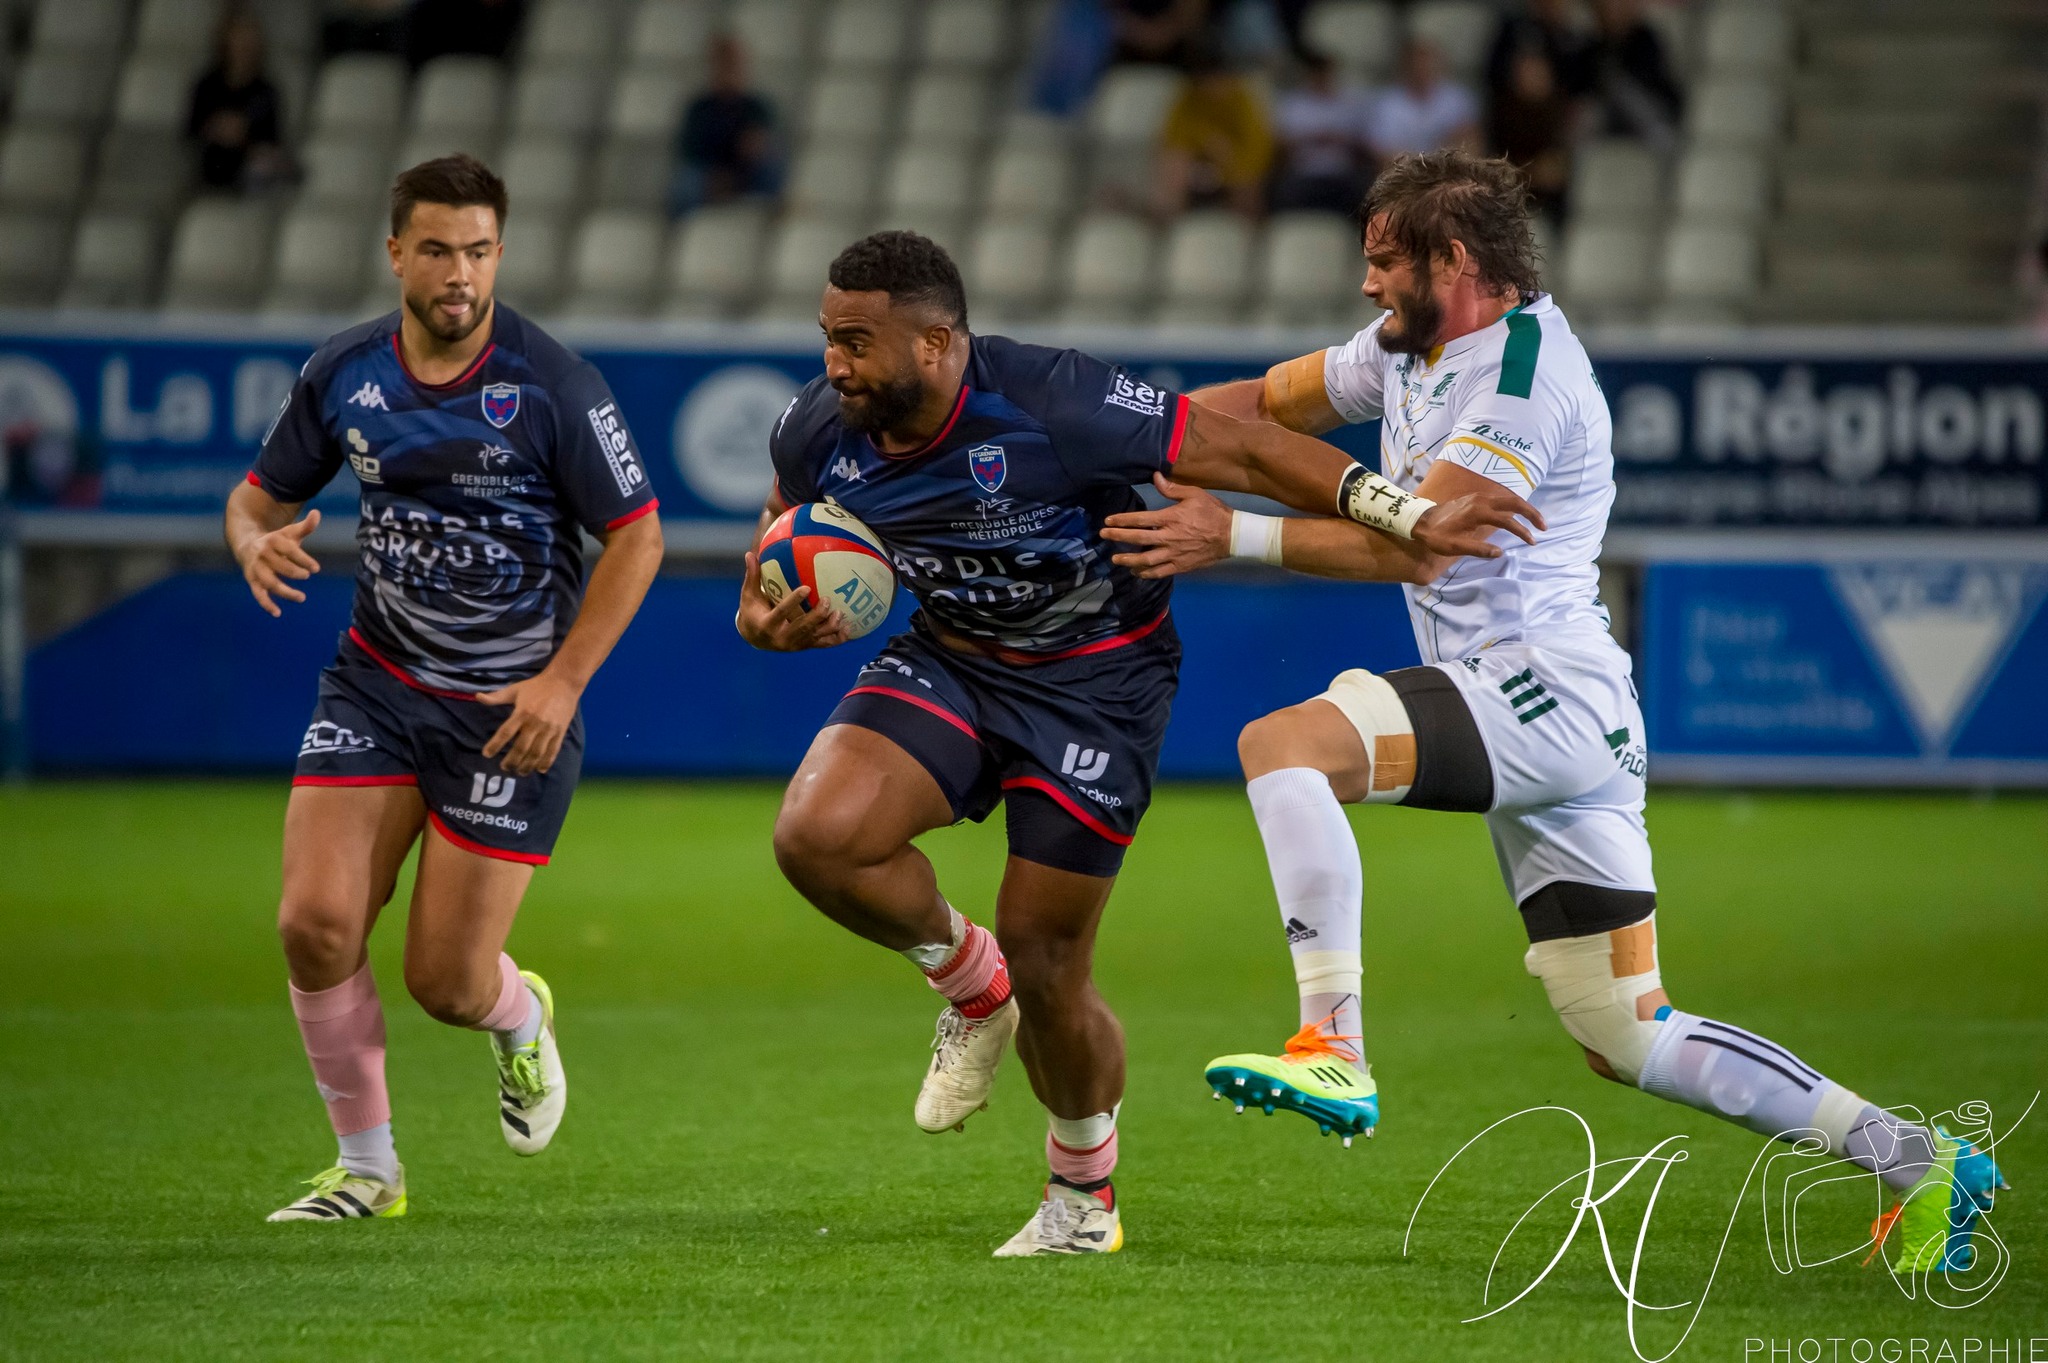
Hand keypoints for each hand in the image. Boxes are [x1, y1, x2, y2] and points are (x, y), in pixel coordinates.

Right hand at [236, 507, 321, 616]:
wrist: (246, 545)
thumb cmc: (276, 541)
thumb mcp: (289, 533)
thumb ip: (305, 526)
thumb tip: (317, 513)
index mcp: (273, 541)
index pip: (289, 550)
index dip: (303, 559)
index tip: (316, 569)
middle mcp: (262, 554)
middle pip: (279, 566)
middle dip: (294, 572)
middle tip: (306, 576)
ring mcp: (256, 569)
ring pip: (269, 582)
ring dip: (284, 591)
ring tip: (302, 597)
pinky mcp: (252, 581)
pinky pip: (258, 594)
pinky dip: (266, 604)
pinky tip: (278, 613)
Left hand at [477, 668, 580, 775]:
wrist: (564, 682)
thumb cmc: (537, 686)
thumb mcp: (515, 689)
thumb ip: (496, 696)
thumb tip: (477, 697)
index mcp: (522, 712)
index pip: (505, 732)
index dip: (495, 745)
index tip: (487, 754)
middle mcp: (535, 722)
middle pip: (521, 747)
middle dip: (511, 761)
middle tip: (504, 768)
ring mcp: (549, 729)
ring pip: (536, 753)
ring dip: (527, 765)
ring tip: (520, 772)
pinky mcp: (560, 731)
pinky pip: (553, 750)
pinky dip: (546, 762)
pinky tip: (540, 769)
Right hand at [734, 549, 850, 650]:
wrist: (755, 637)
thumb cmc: (752, 611)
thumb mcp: (748, 595)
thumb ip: (752, 576)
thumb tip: (750, 554)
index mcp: (767, 624)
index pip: (781, 613)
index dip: (794, 601)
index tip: (806, 588)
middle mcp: (781, 638)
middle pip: (802, 628)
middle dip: (816, 616)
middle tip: (827, 600)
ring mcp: (794, 645)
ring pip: (814, 637)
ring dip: (829, 627)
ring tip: (840, 614)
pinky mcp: (804, 647)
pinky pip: (822, 644)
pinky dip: (836, 639)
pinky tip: (849, 630)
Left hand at [1100, 474, 1232, 579]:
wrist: (1232, 535)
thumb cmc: (1213, 512)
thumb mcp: (1195, 494)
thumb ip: (1172, 489)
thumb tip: (1155, 477)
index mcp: (1171, 518)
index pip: (1140, 519)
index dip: (1122, 520)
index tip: (1108, 520)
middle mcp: (1169, 537)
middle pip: (1138, 539)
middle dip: (1118, 537)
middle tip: (1104, 536)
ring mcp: (1175, 554)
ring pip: (1146, 559)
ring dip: (1128, 559)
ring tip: (1116, 559)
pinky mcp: (1181, 566)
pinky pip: (1160, 572)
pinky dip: (1146, 573)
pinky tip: (1137, 572)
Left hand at [1410, 486, 1544, 559]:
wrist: (1421, 521)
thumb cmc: (1437, 536)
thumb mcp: (1455, 547)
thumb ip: (1478, 549)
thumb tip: (1500, 553)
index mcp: (1478, 512)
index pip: (1507, 520)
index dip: (1522, 531)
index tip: (1532, 541)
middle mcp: (1481, 500)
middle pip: (1514, 502)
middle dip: (1531, 513)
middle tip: (1543, 526)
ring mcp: (1479, 497)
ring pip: (1508, 498)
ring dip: (1524, 508)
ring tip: (1536, 521)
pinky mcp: (1476, 498)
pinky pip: (1500, 499)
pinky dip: (1513, 506)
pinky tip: (1518, 515)